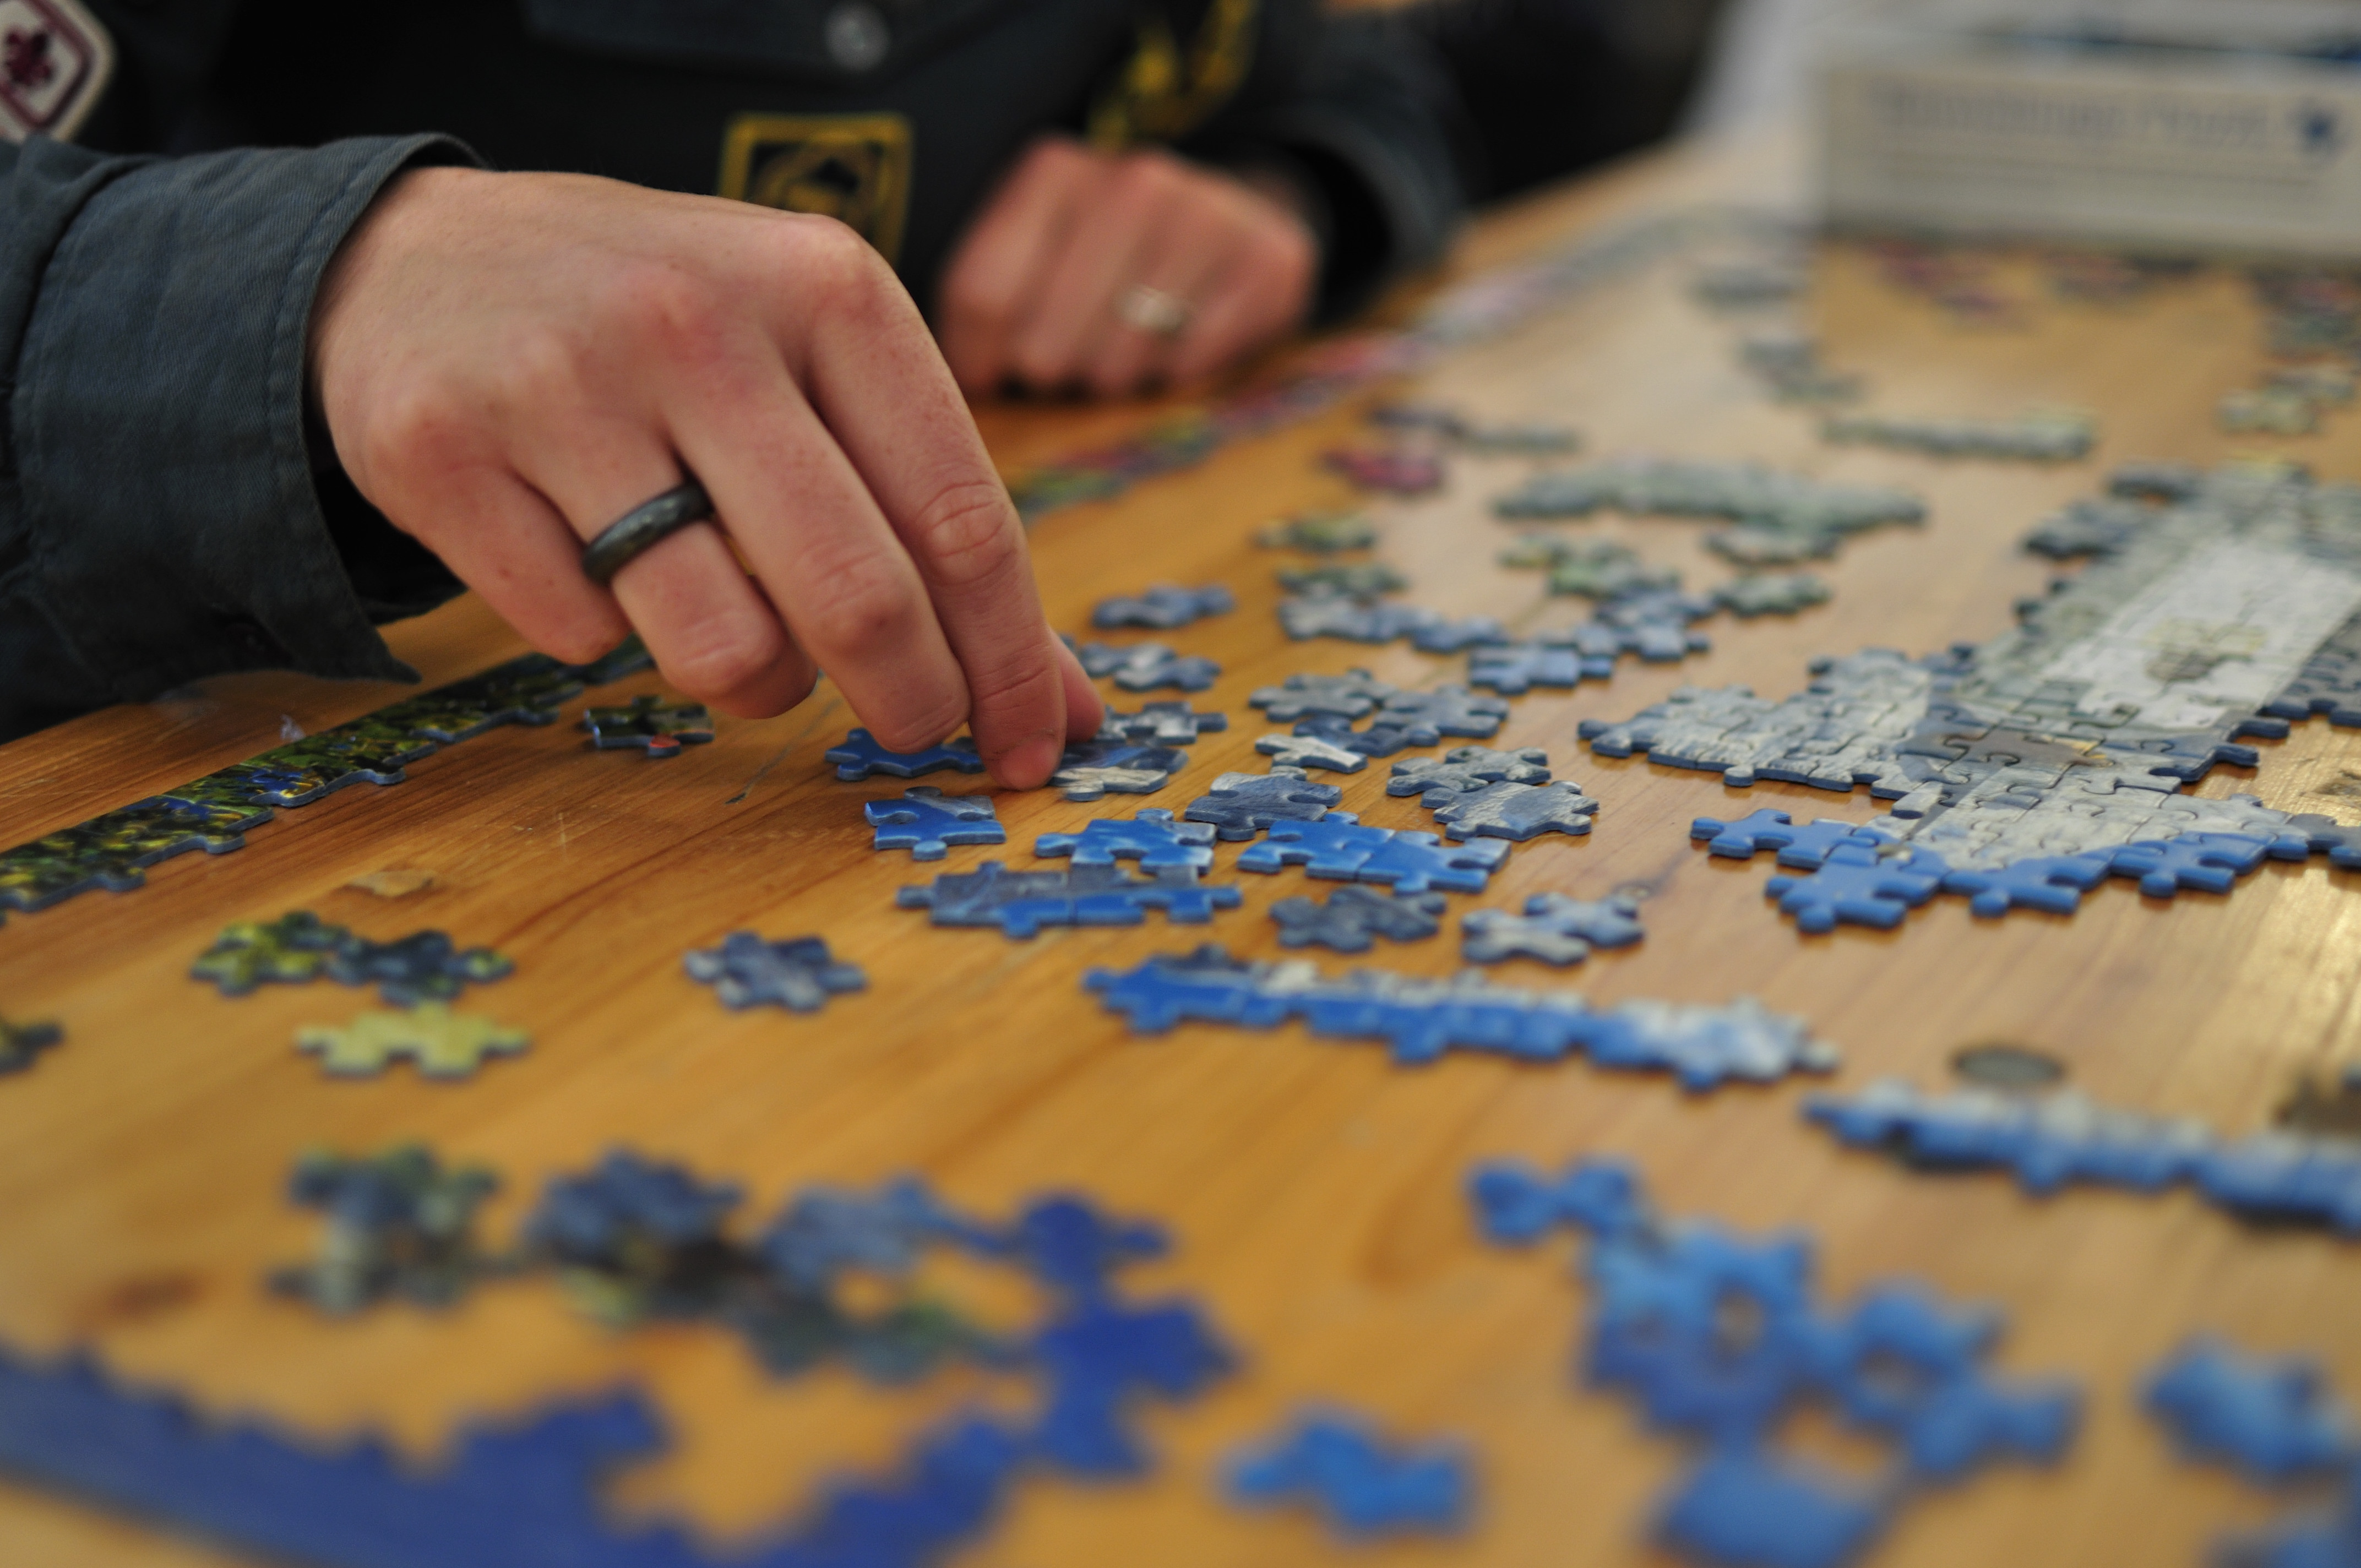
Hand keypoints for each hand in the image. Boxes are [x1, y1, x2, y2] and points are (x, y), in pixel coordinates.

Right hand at [310, 167, 1100, 788]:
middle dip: (910, 702)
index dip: (1010, 662)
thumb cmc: (667, 329)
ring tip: (732, 626)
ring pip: (721, 646)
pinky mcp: (443, 456)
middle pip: (858, 596)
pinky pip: (579, 640)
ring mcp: (561, 386)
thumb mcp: (816, 366)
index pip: (963, 518)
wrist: (415, 256)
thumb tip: (1060, 711)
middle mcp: (700, 325)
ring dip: (753, 683)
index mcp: (824, 288)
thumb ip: (937, 520)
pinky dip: (606, 637)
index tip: (1029, 749)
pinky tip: (590, 559)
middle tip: (911, 731)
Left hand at [938, 135, 1318, 398]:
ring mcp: (1209, 214)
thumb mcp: (1034, 256)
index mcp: (1055, 170)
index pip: (982, 296)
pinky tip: (1177, 348)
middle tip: (1067, 366)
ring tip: (1120, 356)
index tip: (989, 381)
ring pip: (1121, 360)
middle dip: (1050, 374)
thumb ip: (981, 303)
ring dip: (1113, 378)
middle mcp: (1134, 178)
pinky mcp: (1269, 260)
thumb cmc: (1106, 259)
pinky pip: (1195, 363)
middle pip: (1046, 343)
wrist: (1232, 220)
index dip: (979, 360)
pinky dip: (1179, 375)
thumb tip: (961, 383)